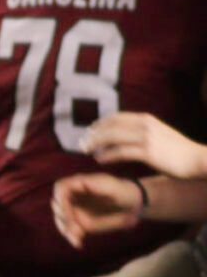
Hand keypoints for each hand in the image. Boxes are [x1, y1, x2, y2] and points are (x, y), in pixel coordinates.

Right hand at [54, 172, 145, 248]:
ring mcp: (75, 208)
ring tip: (78, 239)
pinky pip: (69, 228)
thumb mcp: (111, 186)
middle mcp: (74, 195)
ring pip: (60, 218)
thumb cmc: (125, 192)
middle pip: (57, 205)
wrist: (135, 204)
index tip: (70, 215)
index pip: (60, 189)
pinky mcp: (79, 220)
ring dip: (66, 229)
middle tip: (77, 231)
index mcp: (79, 183)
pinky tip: (78, 243)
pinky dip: (71, 236)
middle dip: (64, 219)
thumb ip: (93, 185)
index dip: (62, 202)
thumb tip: (76, 183)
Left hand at [87, 112, 206, 179]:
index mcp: (147, 119)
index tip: (90, 131)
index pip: (117, 117)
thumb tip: (127, 135)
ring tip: (86, 151)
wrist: (198, 159)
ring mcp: (146, 138)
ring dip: (96, 144)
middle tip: (82, 143)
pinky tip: (100, 160)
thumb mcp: (161, 134)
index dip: (100, 124)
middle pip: (110, 126)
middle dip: (93, 134)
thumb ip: (145, 131)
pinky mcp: (148, 153)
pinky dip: (107, 156)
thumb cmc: (179, 151)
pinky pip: (120, 152)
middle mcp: (145, 125)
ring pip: (112, 138)